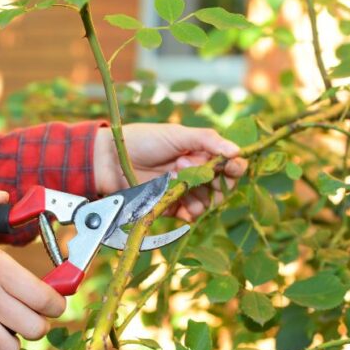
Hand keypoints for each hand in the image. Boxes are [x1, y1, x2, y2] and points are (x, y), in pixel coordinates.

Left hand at [94, 123, 247, 220]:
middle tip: (190, 168)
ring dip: (200, 195)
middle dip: (214, 181)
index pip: (228, 165)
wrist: (112, 160)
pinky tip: (182, 204)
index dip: (234, 167)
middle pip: (221, 187)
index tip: (232, 167)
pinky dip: (190, 212)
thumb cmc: (144, 140)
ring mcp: (184, 191)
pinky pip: (190, 215)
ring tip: (176, 178)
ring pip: (207, 202)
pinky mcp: (171, 206)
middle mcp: (195, 173)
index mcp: (200, 153)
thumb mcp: (178, 134)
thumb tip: (237, 151)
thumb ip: (208, 140)